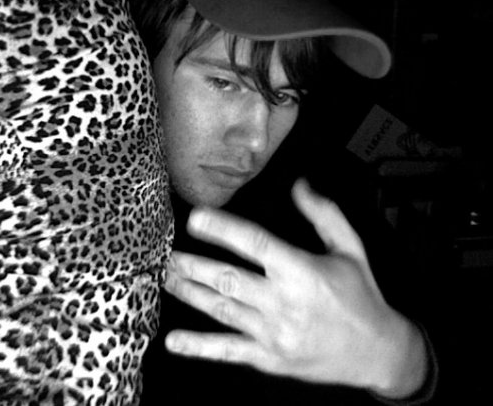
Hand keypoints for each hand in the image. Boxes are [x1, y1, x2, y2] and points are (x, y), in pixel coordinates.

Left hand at [164, 179, 426, 395]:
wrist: (378, 352)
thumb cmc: (362, 295)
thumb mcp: (351, 248)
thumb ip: (324, 214)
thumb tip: (299, 184)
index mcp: (302, 271)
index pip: (254, 243)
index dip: (222, 228)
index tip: (195, 218)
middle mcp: (283, 302)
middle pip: (227, 278)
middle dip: (193, 265)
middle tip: (167, 254)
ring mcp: (273, 333)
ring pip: (221, 309)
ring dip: (190, 293)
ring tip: (165, 279)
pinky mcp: (268, 358)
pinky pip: (228, 351)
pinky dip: (198, 347)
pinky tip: (173, 341)